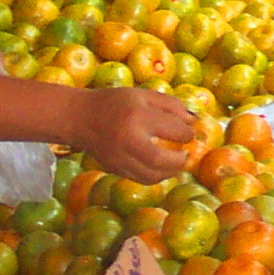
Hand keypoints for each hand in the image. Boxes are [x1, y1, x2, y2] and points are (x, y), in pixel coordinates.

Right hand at [70, 88, 194, 182]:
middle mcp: (127, 139)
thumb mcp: (143, 96)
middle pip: (160, 160)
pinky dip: (156, 176)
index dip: (187, 133)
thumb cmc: (115, 103)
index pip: (173, 129)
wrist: (79, 118)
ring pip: (151, 175)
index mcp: (137, 116)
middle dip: (180, 160)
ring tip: (177, 162)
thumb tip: (194, 121)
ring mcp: (118, 157)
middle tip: (186, 154)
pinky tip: (162, 167)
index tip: (190, 132)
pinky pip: (140, 179)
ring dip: (170, 172)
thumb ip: (171, 105)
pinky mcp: (114, 169)